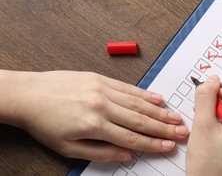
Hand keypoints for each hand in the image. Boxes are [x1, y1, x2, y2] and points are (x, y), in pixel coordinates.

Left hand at [0, 70, 188, 161]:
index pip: (132, 137)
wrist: (28, 94)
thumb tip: (125, 155)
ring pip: (138, 102)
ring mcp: (103, 89)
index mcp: (95, 125)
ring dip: (159, 111)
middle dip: (164, 127)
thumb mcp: (67, 148)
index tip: (168, 146)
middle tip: (181, 131)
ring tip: (175, 116)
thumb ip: (99, 152)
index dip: (153, 143)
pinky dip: (144, 93)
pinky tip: (157, 98)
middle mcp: (103, 105)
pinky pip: (128, 87)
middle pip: (141, 119)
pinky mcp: (100, 78)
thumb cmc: (45, 122)